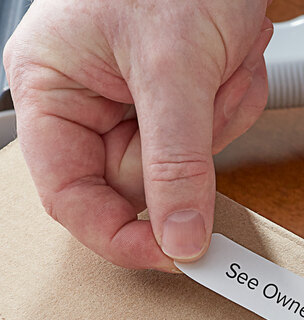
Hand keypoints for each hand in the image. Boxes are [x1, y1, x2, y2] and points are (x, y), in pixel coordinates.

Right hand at [4, 0, 271, 269]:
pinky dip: (233, 106)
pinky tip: (228, 63)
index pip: (72, 196)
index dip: (120, 235)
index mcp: (53, 90)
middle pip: (139, 184)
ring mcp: (138, 107)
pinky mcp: (179, 106)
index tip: (173, 256)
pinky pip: (213, 141)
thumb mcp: (173, 67)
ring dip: (217, 120)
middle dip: (189, 150)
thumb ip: (175, 162)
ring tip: (217, 62)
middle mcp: (90, 104)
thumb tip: (180, 238)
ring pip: (185, 166)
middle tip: (207, 97)